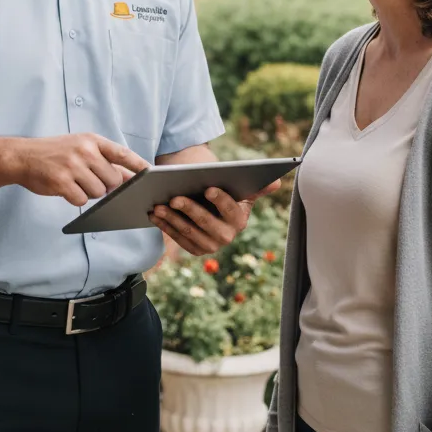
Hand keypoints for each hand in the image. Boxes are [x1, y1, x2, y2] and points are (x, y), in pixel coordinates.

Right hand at [11, 134, 148, 205]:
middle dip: (105, 186)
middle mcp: (84, 151)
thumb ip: (103, 160)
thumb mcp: (80, 147)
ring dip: (89, 192)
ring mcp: (72, 166)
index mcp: (92, 140)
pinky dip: (76, 198)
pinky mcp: (61, 182)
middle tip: (88, 179)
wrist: (21, 156)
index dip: (138, 165)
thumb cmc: (55, 154)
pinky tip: (65, 188)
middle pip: (113, 179)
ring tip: (74, 181)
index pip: (122, 153)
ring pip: (99, 192)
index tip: (151, 174)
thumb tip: (130, 177)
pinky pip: (82, 199)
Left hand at [149, 180, 279, 255]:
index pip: (231, 209)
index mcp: (240, 220)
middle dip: (190, 210)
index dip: (220, 199)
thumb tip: (277, 182)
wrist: (213, 211)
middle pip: (206, 223)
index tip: (208, 188)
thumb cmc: (227, 195)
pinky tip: (154, 214)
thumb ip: (257, 187)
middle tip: (174, 197)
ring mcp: (210, 246)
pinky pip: (177, 238)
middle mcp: (227, 236)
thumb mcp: (241, 190)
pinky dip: (165, 226)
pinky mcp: (195, 249)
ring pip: (188, 232)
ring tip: (159, 205)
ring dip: (172, 219)